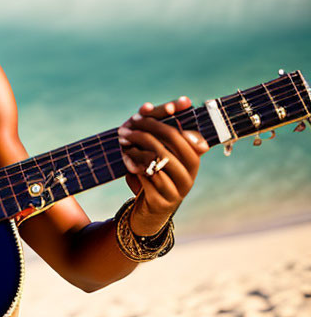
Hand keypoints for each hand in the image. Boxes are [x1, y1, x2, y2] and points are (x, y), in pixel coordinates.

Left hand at [118, 97, 208, 235]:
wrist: (152, 210)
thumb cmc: (155, 174)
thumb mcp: (158, 153)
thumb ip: (154, 131)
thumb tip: (145, 105)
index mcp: (194, 158)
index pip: (180, 133)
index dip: (159, 121)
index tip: (138, 114)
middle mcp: (191, 172)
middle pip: (170, 145)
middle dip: (145, 133)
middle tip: (124, 129)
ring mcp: (179, 188)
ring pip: (158, 161)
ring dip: (136, 150)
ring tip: (122, 144)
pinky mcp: (164, 200)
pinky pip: (148, 178)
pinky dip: (134, 167)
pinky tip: (125, 161)